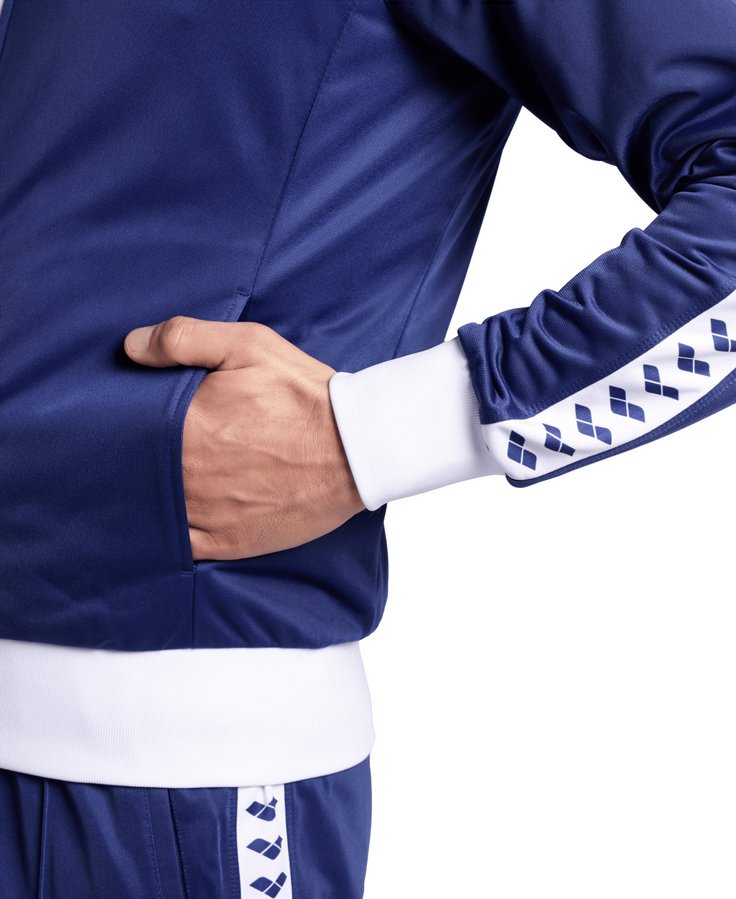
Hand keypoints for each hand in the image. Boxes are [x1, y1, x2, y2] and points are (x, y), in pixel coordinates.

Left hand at [124, 315, 364, 559]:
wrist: (357, 449)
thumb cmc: (304, 396)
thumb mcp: (251, 345)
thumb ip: (185, 339)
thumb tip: (130, 346)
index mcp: (187, 427)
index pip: (129, 430)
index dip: (127, 424)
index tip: (132, 418)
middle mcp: (189, 475)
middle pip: (140, 469)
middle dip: (141, 457)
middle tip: (153, 446)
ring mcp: (207, 514)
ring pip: (155, 507)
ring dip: (152, 494)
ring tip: (162, 478)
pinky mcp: (228, 543)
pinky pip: (180, 543)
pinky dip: (171, 530)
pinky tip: (174, 515)